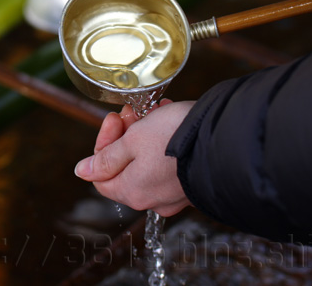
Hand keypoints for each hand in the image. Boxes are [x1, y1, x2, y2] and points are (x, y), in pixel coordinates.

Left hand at [74, 99, 194, 216]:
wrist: (228, 140)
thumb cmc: (177, 138)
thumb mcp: (135, 140)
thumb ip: (107, 157)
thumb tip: (83, 172)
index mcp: (131, 191)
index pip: (101, 174)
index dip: (103, 143)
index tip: (115, 118)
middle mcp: (152, 199)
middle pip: (125, 166)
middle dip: (126, 135)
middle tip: (134, 113)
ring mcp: (174, 194)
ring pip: (148, 163)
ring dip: (146, 135)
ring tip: (156, 112)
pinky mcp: (191, 183)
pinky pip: (169, 164)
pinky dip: (166, 143)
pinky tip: (172, 121)